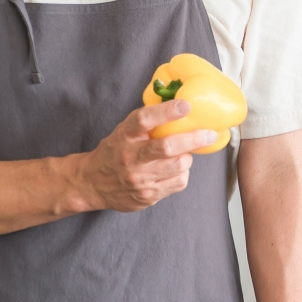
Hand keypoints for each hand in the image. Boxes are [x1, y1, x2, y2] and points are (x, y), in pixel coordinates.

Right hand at [75, 102, 216, 212]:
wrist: (92, 184)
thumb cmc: (115, 152)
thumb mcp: (124, 132)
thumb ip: (147, 122)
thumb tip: (182, 105)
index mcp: (124, 136)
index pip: (144, 120)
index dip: (166, 111)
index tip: (186, 105)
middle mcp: (130, 158)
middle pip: (167, 147)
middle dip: (193, 139)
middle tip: (210, 134)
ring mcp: (139, 179)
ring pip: (178, 165)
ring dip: (187, 158)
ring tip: (183, 154)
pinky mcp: (147, 196)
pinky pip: (178, 182)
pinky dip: (182, 173)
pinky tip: (174, 170)